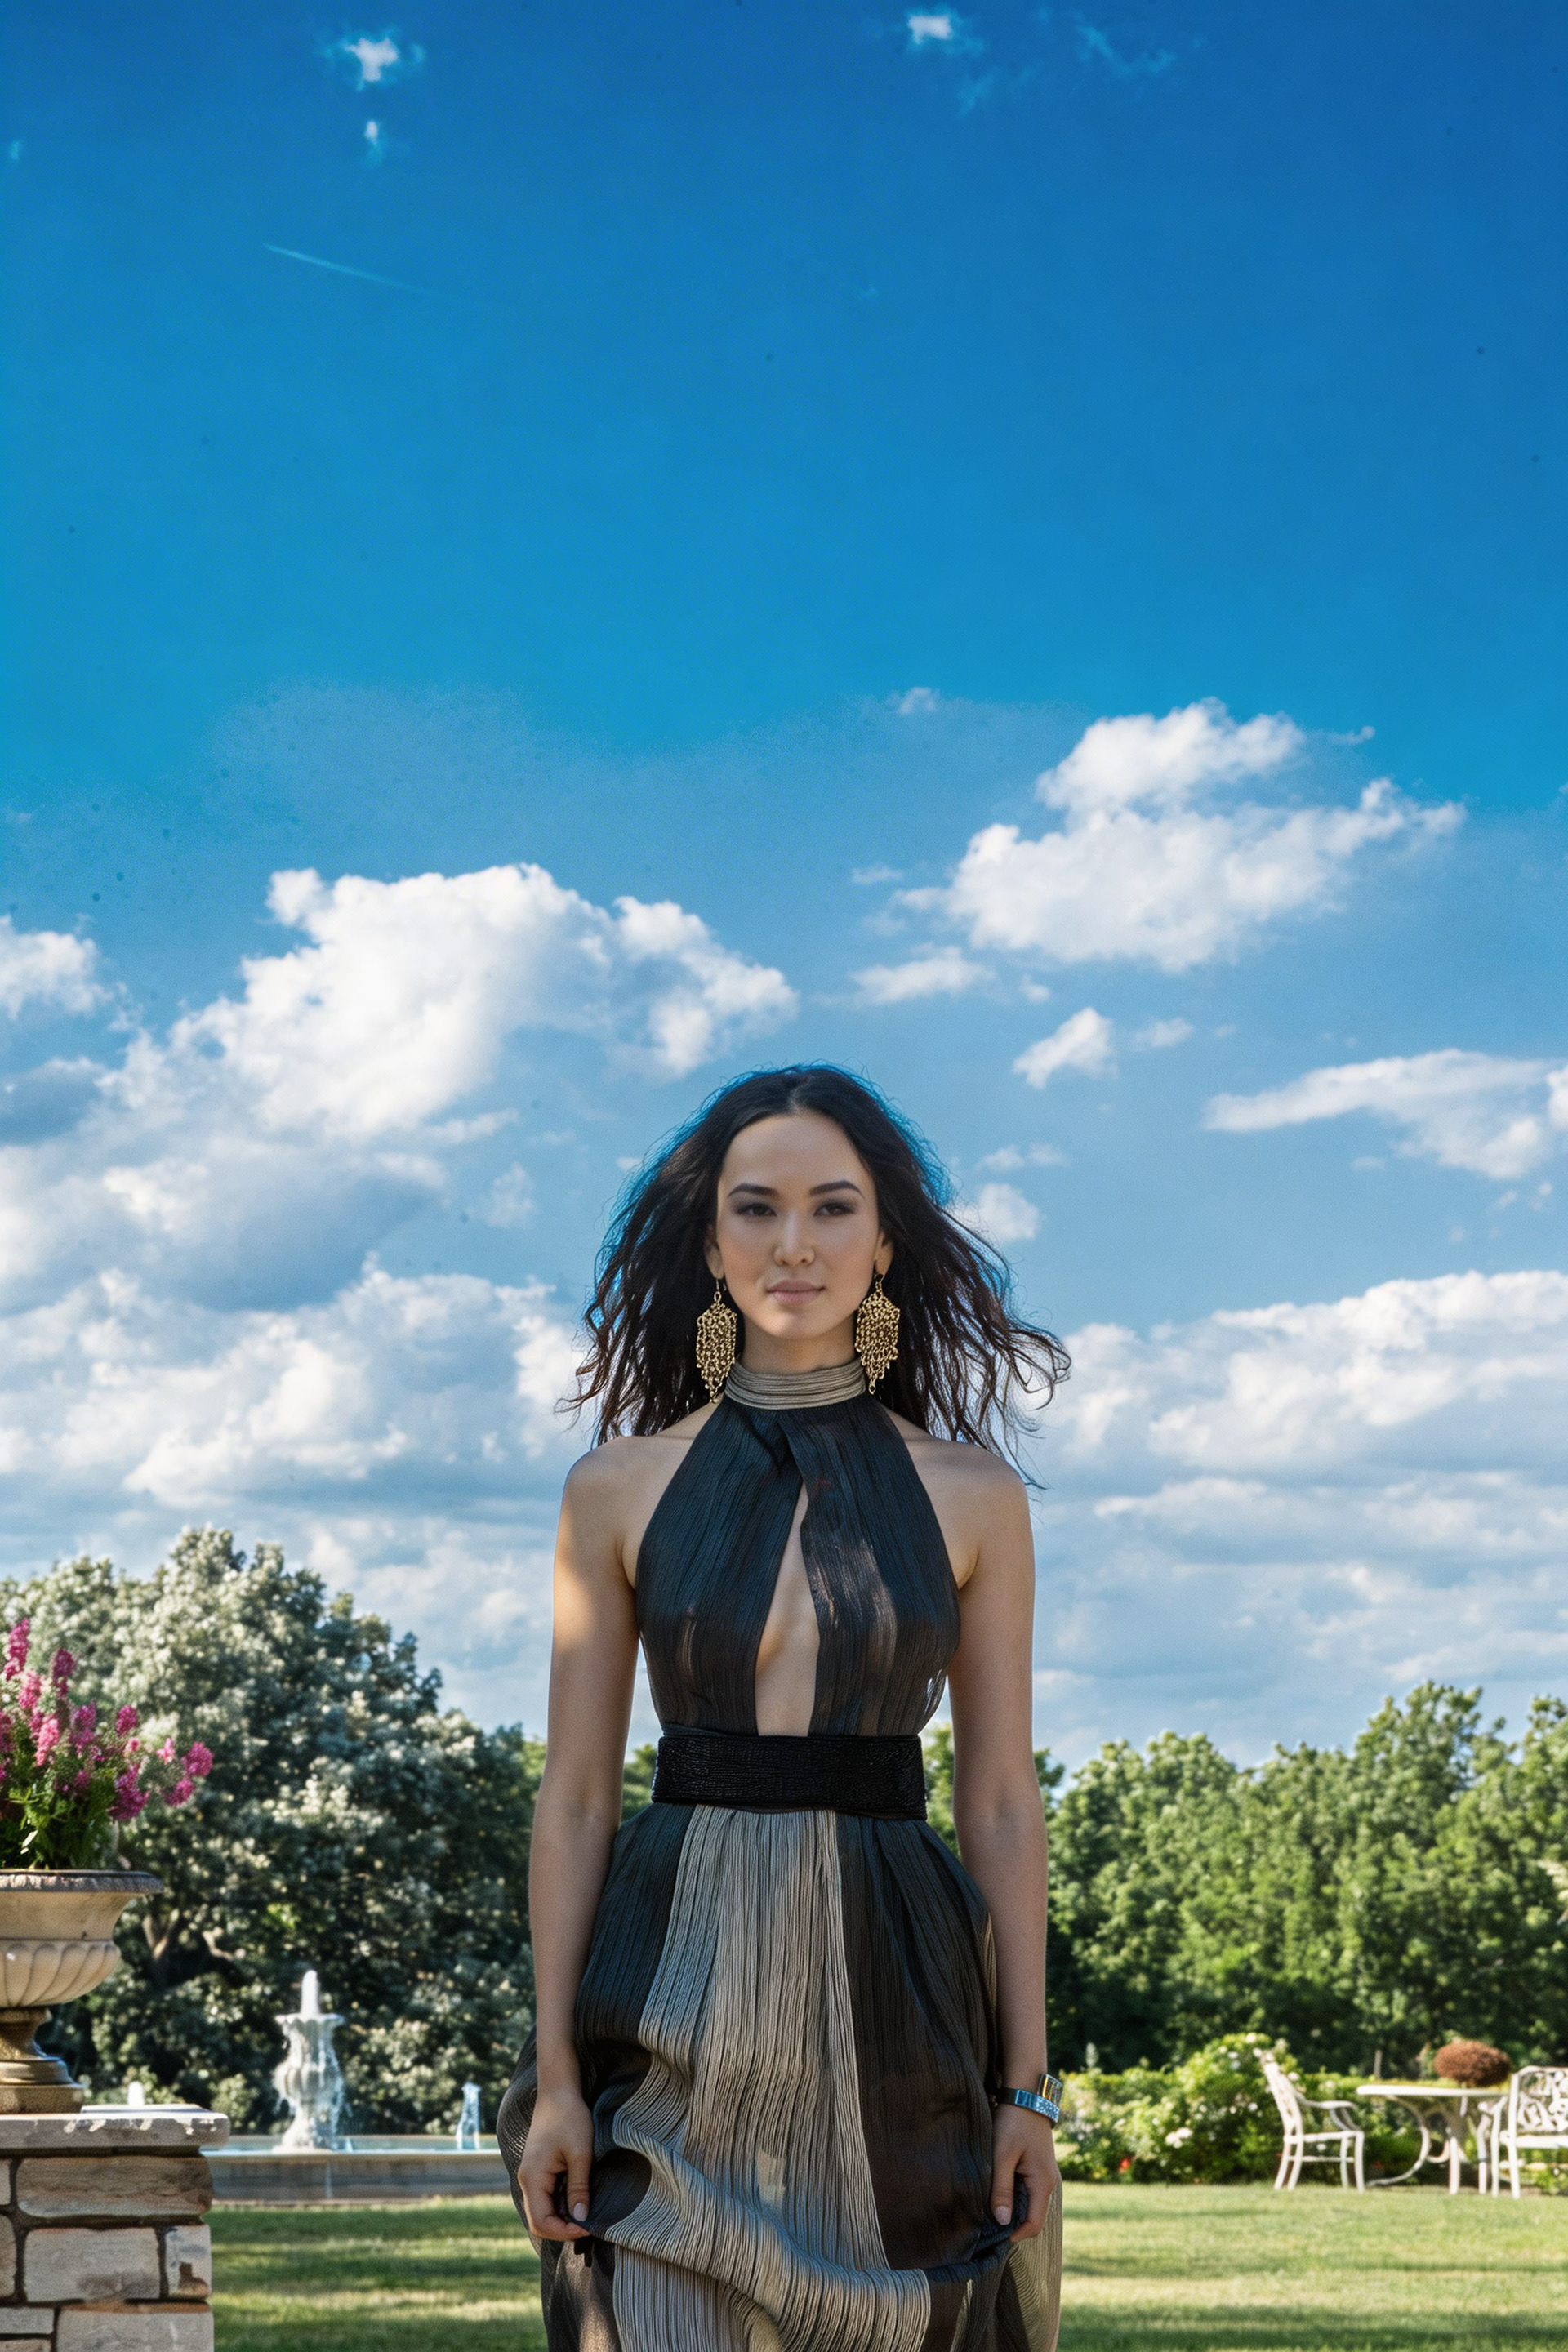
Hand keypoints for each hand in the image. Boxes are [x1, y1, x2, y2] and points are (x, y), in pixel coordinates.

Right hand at [518, 2083, 594, 2241]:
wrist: (558, 2090)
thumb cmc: (569, 2116)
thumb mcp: (580, 2153)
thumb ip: (579, 2187)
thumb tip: (581, 2219)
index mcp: (532, 2178)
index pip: (541, 2222)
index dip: (564, 2231)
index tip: (589, 2225)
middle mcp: (528, 2180)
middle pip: (539, 2220)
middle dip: (563, 2228)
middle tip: (589, 2223)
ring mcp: (532, 2175)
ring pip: (543, 2210)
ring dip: (562, 2217)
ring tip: (586, 2212)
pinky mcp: (540, 2169)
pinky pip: (547, 2197)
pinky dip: (561, 2204)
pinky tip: (579, 2198)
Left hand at [990, 2103, 1059, 2240]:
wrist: (1026, 2095)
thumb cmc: (1013, 2122)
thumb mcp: (1002, 2155)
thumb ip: (1002, 2188)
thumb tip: (1002, 2221)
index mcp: (1043, 2183)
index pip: (1035, 2224)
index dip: (1017, 2234)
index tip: (997, 2236)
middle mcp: (1049, 2182)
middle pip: (1034, 2215)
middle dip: (1014, 2222)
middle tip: (990, 2220)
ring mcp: (1046, 2174)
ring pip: (1031, 2203)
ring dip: (1014, 2208)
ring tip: (993, 2203)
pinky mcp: (1039, 2167)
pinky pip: (1030, 2190)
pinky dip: (1016, 2195)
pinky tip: (1000, 2187)